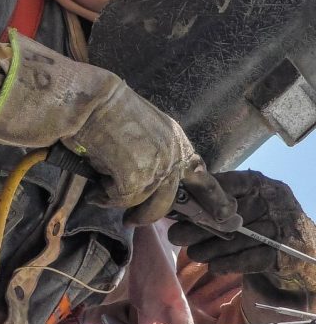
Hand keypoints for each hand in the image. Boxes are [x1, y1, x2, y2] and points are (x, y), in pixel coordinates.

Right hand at [0, 33, 238, 224]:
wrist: (94, 102)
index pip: (202, 175)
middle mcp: (172, 156)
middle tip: (132, 221)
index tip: (229, 216)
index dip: (214, 199)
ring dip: (122, 204)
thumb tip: (149, 179)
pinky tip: (95, 188)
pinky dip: (104, 197)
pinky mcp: (135, 180)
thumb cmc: (112, 110)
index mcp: (178, 142)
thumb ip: (156, 152)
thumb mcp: (147, 128)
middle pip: (168, 202)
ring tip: (103, 196)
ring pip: (143, 206)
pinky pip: (120, 200)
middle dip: (148, 216)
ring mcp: (155, 169)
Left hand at [168, 170, 315, 291]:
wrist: (292, 242)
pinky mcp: (280, 253)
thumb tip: (179, 201)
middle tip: (176, 236)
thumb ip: (216, 197)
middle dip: (198, 227)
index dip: (201, 194)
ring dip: (209, 249)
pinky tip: (213, 266)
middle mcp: (270, 201)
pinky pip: (250, 260)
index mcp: (257, 183)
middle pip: (229, 215)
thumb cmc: (258, 216)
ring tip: (193, 254)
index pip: (228, 183)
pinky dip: (228, 264)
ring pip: (237, 239)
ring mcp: (277, 227)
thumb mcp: (243, 199)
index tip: (180, 206)